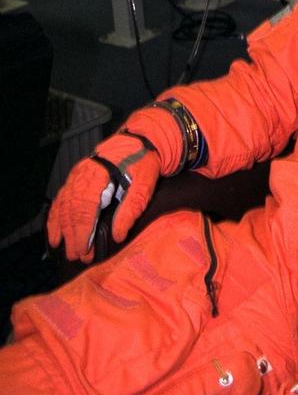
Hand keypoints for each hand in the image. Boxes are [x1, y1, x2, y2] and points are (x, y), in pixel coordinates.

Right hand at [47, 106, 182, 261]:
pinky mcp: (77, 176)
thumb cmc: (144, 161)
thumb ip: (131, 209)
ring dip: (62, 228)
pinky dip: (56, 216)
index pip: (85, 208)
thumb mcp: (144, 183)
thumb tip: (118, 235)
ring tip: (64, 249)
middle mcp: (83, 173)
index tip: (84, 251)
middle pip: (72, 209)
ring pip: (63, 204)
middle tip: (77, 256)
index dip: (82, 232)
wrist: (141, 138)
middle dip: (73, 235)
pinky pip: (61, 198)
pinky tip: (56, 232)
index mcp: (99, 174)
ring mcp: (77, 174)